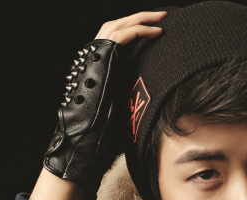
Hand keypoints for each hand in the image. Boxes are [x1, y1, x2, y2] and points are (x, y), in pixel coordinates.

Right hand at [41, 11, 166, 199]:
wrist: (84, 136)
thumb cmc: (99, 132)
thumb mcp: (118, 109)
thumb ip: (127, 99)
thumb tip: (149, 109)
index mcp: (98, 66)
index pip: (117, 39)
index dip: (135, 31)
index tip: (154, 31)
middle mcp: (95, 56)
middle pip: (118, 26)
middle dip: (140, 18)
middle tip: (162, 16)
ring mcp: (96, 55)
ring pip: (120, 24)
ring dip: (142, 18)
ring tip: (161, 17)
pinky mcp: (102, 58)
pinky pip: (124, 36)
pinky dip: (140, 30)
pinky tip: (157, 32)